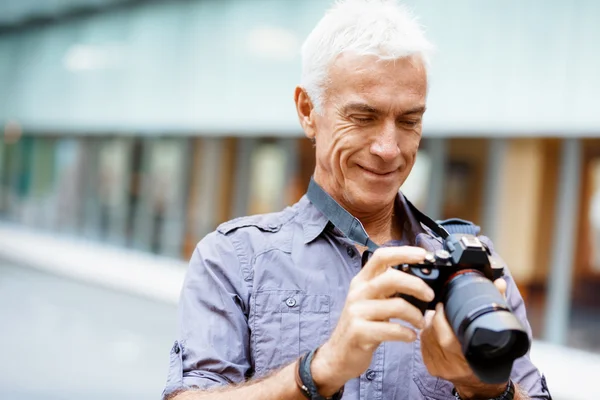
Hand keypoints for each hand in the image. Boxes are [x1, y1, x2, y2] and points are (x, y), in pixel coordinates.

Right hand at [310, 246, 434, 395]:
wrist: (338, 355)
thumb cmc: (362, 325)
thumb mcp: (371, 301)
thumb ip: (390, 289)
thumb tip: (422, 282)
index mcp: (362, 281)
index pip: (381, 257)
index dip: (403, 252)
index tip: (423, 255)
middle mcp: (358, 292)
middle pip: (391, 278)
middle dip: (416, 285)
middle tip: (430, 295)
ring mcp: (357, 312)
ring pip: (396, 305)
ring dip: (416, 315)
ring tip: (420, 323)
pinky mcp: (359, 332)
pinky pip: (392, 329)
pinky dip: (407, 333)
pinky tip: (411, 336)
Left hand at [420, 278, 508, 398]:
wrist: (481, 383)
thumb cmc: (490, 357)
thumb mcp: (495, 333)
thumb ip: (497, 306)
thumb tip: (499, 283)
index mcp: (469, 358)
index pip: (447, 338)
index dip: (441, 319)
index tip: (442, 304)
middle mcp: (453, 366)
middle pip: (433, 336)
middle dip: (433, 317)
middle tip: (438, 306)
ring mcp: (440, 368)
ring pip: (425, 339)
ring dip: (428, 324)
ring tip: (436, 314)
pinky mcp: (432, 368)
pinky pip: (422, 346)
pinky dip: (425, 333)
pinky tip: (431, 327)